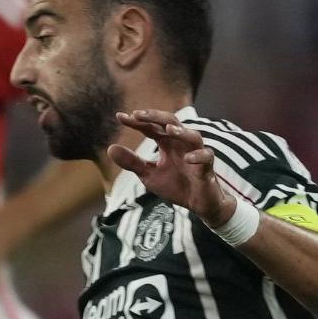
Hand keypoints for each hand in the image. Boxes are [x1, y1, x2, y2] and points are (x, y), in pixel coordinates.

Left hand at [114, 109, 234, 227]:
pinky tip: (188, 158)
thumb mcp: (148, 174)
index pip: (151, 127)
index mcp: (167, 144)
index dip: (137, 122)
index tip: (119, 116)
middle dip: (156, 117)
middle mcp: (182, 144)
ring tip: (168, 129)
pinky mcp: (207, 168)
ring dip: (182, 131)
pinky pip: (206, 157)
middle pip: (172, 122)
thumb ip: (132, 162)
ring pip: (193, 136)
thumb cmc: (175, 185)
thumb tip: (110, 148)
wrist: (198, 204)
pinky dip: (198, 156)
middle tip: (138, 114)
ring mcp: (196, 154)